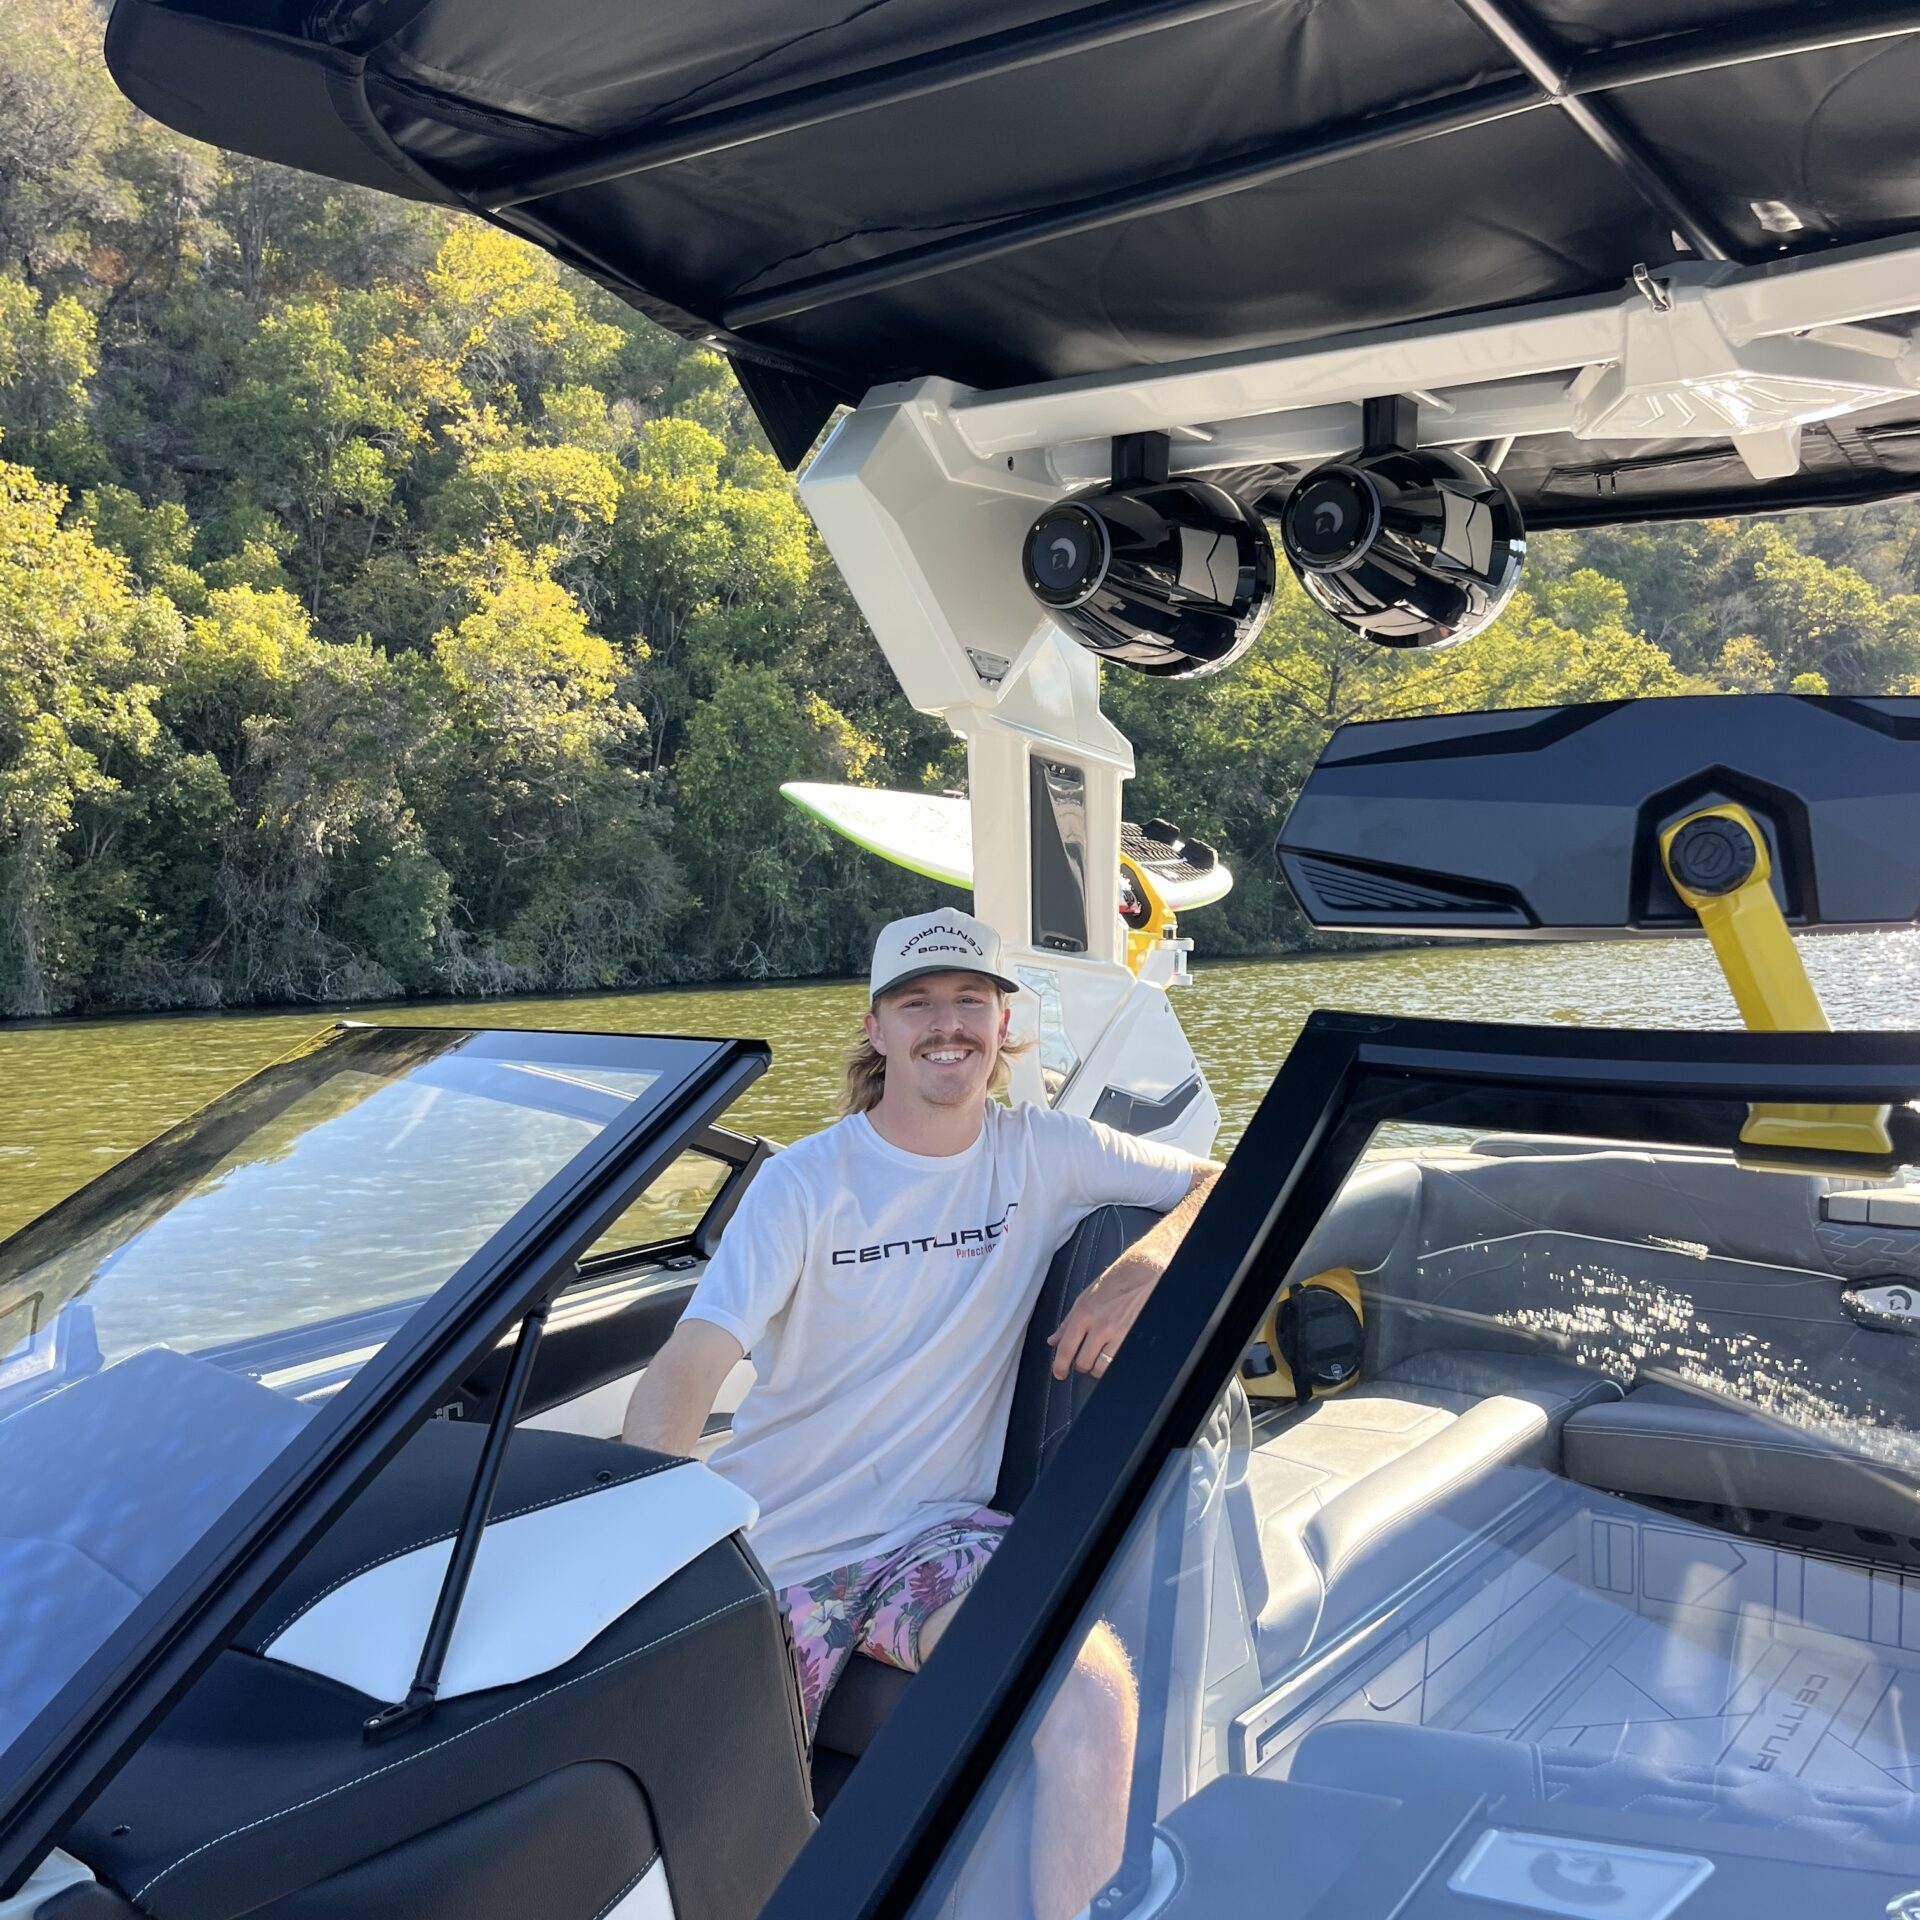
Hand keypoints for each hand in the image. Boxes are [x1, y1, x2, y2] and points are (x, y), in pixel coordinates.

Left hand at [1046, 1262, 1151, 1380]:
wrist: (1144, 1271)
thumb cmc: (1115, 1282)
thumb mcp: (1085, 1297)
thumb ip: (1068, 1322)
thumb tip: (1053, 1341)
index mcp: (1084, 1313)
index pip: (1066, 1348)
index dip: (1060, 1366)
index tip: (1059, 1373)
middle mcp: (1100, 1324)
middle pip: (1084, 1362)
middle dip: (1082, 1365)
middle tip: (1084, 1358)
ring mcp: (1119, 1333)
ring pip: (1102, 1367)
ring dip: (1098, 1367)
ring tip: (1100, 1357)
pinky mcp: (1134, 1338)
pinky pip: (1119, 1362)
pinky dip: (1114, 1363)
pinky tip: (1114, 1355)